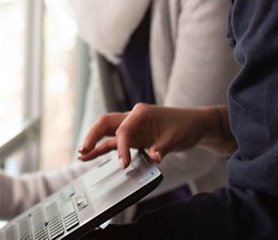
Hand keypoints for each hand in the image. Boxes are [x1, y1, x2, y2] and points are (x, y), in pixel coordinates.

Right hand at [77, 103, 232, 167]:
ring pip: (107, 132)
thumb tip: (154, 157)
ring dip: (94, 142)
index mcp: (141, 113)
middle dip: (93, 136)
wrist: (194, 125)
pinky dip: (103, 148)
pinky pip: (114, 141)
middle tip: (83, 151)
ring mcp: (132, 127)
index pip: (123, 130)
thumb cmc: (185, 126)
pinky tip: (92, 155)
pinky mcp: (134, 136)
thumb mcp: (175, 138)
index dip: (121, 148)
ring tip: (82, 155)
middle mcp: (133, 117)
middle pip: (106, 123)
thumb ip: (162, 148)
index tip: (122, 164)